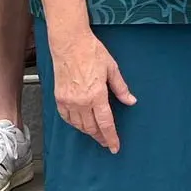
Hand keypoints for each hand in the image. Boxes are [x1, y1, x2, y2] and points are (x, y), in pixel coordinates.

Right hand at [51, 30, 136, 151]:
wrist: (69, 43)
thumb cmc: (91, 52)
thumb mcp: (112, 68)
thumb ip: (121, 88)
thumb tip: (131, 101)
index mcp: (97, 95)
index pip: (105, 123)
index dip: (111, 137)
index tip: (114, 147)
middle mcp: (81, 101)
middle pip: (92, 127)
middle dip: (100, 137)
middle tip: (107, 141)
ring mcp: (68, 101)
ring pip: (79, 125)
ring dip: (88, 132)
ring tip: (96, 134)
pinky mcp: (59, 98)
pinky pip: (67, 118)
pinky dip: (75, 124)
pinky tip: (80, 123)